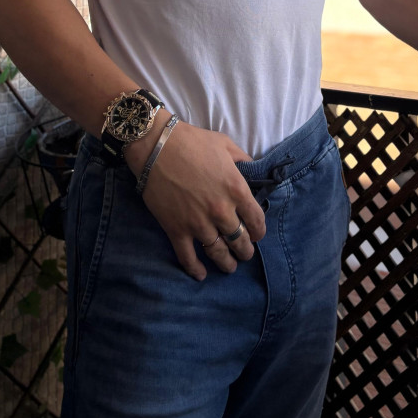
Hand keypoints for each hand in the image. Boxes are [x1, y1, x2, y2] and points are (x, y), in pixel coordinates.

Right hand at [124, 114, 266, 280]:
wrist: (157, 147)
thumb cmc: (193, 142)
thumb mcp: (225, 144)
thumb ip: (243, 160)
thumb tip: (253, 171)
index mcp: (236, 190)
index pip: (256, 220)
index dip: (259, 231)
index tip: (258, 234)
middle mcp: (221, 211)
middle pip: (240, 241)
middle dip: (245, 250)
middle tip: (245, 253)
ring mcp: (198, 223)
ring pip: (218, 253)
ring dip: (227, 263)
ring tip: (230, 267)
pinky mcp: (177, 230)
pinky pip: (188, 257)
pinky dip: (195, 269)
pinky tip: (201, 275)